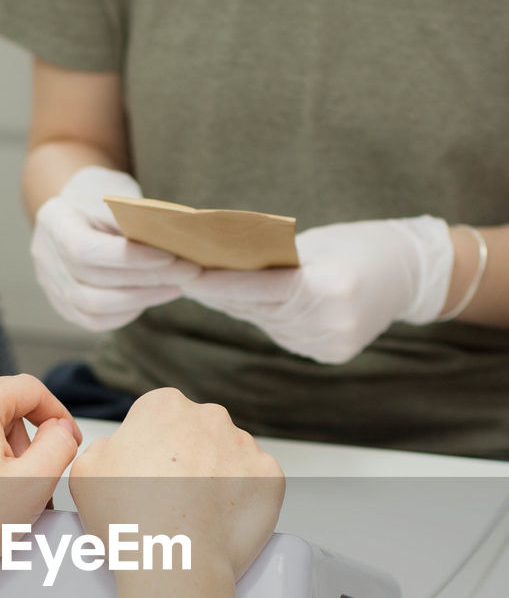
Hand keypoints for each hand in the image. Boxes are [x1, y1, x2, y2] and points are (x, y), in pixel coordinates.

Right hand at [31, 166, 200, 331]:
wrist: (77, 212)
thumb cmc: (102, 199)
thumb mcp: (115, 196)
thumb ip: (132, 219)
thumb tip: (172, 241)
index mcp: (54, 221)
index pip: (85, 250)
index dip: (128, 258)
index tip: (169, 256)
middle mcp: (44, 257)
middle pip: (93, 282)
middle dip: (146, 280)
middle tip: (188, 272)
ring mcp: (50, 286)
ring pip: (93, 308)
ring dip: (141, 299)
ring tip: (176, 287)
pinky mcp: (63, 306)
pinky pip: (95, 321)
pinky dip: (127, 312)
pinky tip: (153, 297)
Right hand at [70, 389, 283, 597]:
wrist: (173, 563)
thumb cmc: (129, 521)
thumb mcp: (84, 473)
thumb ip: (102, 449)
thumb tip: (115, 451)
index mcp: (163, 407)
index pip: (157, 417)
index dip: (148, 449)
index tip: (144, 476)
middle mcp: (208, 417)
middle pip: (197, 433)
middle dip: (185, 459)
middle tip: (168, 498)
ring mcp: (244, 446)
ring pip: (229, 456)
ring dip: (216, 477)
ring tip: (194, 515)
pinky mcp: (270, 477)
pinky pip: (256, 482)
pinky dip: (242, 498)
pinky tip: (219, 519)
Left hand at [180, 216, 453, 363]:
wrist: (413, 273)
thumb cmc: (364, 244)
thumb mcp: (321, 243)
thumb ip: (277, 261)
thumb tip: (222, 268)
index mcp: (334, 287)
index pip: (265, 289)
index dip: (223, 284)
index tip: (188, 274)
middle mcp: (334, 322)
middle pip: (261, 310)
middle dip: (222, 293)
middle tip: (184, 275)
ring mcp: (333, 343)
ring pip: (268, 324)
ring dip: (237, 307)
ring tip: (206, 286)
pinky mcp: (331, 353)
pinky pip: (285, 334)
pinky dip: (265, 318)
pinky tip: (242, 305)